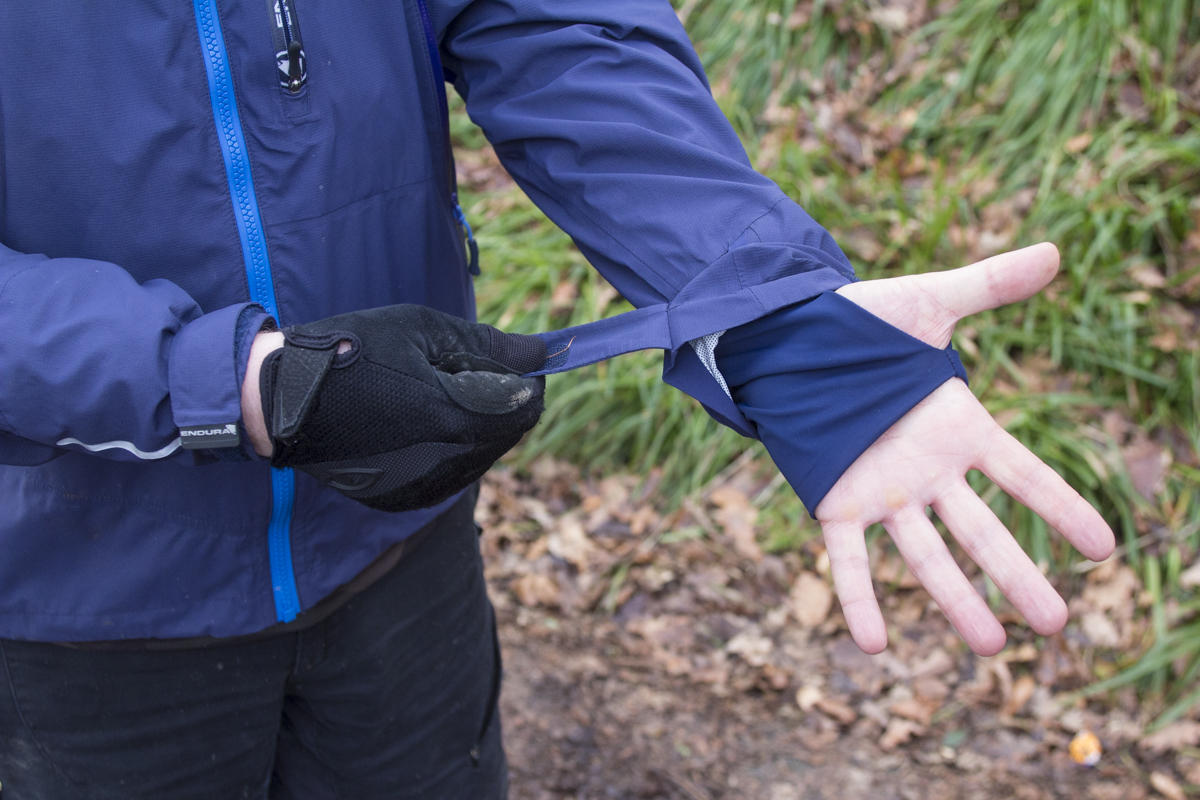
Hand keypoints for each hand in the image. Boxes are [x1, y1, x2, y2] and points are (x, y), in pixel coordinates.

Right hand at [242, 305, 546, 512]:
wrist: (276, 399)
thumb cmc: (349, 351)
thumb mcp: (421, 330)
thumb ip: (488, 345)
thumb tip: (542, 354)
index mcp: (449, 419)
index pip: (525, 408)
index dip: (528, 379)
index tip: (514, 357)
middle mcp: (441, 465)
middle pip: (506, 433)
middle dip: (501, 399)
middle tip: (462, 366)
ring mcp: (421, 489)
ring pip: (482, 455)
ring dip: (477, 423)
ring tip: (433, 388)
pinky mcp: (402, 500)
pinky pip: (452, 473)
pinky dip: (452, 445)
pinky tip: (421, 418)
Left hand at [819, 243, 1114, 654]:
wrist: (789, 334)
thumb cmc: (861, 319)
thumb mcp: (930, 302)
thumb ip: (988, 286)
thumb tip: (1052, 253)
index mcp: (957, 427)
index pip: (1024, 477)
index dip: (1062, 510)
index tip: (1105, 550)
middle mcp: (927, 470)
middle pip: (984, 532)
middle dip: (1019, 576)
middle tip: (1056, 626)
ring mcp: (882, 491)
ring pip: (926, 556)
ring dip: (956, 601)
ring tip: (993, 646)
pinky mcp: (834, 502)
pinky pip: (847, 560)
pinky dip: (858, 598)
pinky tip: (873, 644)